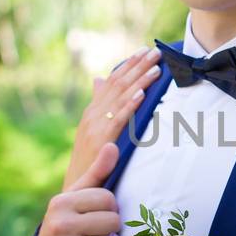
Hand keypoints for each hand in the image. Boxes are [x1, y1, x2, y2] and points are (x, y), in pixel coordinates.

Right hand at [35, 142, 122, 235]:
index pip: (108, 198)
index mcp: (62, 202)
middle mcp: (59, 224)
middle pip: (112, 220)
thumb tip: (113, 146)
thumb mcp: (76, 197)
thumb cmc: (68, 223)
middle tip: (96, 233)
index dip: (109, 207)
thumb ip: (97, 173)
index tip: (97, 214)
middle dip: (110, 227)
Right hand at [63, 47, 161, 189]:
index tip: (143, 51)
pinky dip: (130, 105)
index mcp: (92, 110)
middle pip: (118, 84)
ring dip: (140, 81)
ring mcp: (96, 126)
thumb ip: (98, 105)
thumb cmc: (89, 159)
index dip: (127, 65)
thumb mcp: (92, 129)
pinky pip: (119, 119)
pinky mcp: (102, 139)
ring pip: (121, 97)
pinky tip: (142, 94)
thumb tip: (99, 80)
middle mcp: (93, 114)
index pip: (111, 81)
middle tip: (156, 51)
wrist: (79, 184)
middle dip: (138, 66)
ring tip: (156, 68)